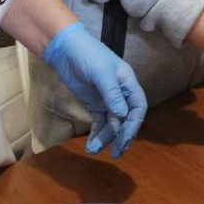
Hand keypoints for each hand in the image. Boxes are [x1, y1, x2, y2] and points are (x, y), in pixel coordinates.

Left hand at [44, 23, 146, 157]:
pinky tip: (91, 144)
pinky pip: (99, 122)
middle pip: (126, 119)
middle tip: (116, 153)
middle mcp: (120, 93)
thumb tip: (123, 116)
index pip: (138, 107)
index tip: (126, 139)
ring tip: (94, 150)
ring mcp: (107, 99)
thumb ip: (112, 94)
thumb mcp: (101, 73)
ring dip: (105, 138)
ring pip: (112, 123)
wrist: (65, 50)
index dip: (134, 124)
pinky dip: (97, 133)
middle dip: (122, 136)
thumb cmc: (88, 55)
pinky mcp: (94, 103)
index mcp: (128, 83)